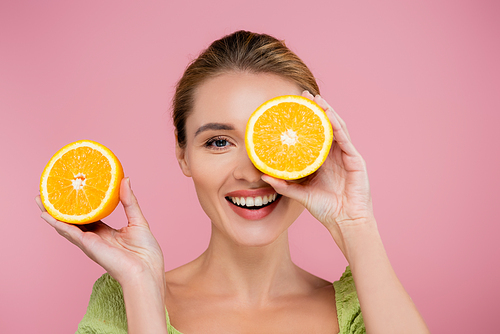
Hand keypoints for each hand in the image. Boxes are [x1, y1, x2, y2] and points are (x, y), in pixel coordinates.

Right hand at [36, 178, 164, 286]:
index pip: (89, 216)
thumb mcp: (138, 220)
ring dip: (52, 214)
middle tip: (48, 193)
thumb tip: (125, 179)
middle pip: (73, 221)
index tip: (74, 191)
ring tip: (40, 200)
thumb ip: (129, 201)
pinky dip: (57, 223)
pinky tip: (46, 215)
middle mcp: (95, 238)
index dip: (80, 205)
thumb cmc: (146, 252)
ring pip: (66, 226)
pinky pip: (70, 232)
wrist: (145, 271)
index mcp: (106, 233)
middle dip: (60, 208)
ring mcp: (89, 242)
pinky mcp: (88, 245)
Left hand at [262, 91, 374, 255]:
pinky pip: (345, 139)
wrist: (345, 222)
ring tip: (317, 99)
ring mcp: (346, 155)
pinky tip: (329, 115)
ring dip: (328, 112)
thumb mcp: (300, 194)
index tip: (293, 107)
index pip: (314, 134)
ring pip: (337, 128)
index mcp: (323, 160)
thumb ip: (284, 185)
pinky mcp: (355, 160)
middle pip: (326, 126)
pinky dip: (337, 126)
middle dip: (317, 109)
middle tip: (304, 95)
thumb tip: (263, 176)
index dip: (306, 120)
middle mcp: (335, 154)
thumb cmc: (326, 209)